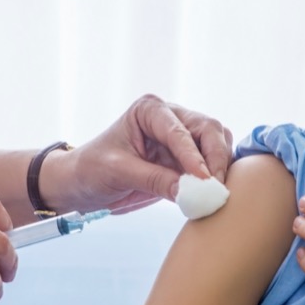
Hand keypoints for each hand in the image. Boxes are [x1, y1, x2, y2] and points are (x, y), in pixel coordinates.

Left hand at [43, 94, 233, 212]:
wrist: (83, 185)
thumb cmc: (92, 170)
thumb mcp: (118, 173)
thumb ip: (154, 180)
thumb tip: (191, 192)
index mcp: (150, 110)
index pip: (179, 131)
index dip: (194, 155)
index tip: (204, 179)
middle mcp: (171, 118)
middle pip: (209, 131)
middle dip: (215, 159)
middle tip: (216, 187)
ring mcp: (182, 138)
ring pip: (217, 145)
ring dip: (221, 168)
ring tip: (215, 193)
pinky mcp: (187, 160)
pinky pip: (212, 165)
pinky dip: (217, 178)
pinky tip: (213, 194)